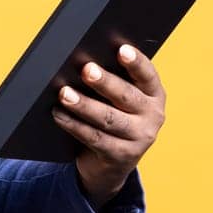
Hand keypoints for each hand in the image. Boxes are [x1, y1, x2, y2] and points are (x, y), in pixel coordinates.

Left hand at [51, 43, 165, 206]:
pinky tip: (59, 114)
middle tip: (86, 69)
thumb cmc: (112, 116)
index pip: (147, 75)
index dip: (136, 62)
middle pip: (126, 96)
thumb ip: (112, 81)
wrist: (112, 163)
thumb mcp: (119, 100)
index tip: (121, 49)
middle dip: (105, 82)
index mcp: (154, 94)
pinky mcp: (121, 156)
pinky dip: (74, 125)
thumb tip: (83, 63)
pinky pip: (95, 139)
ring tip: (64, 93)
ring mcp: (140, 139)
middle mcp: (153, 116)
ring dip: (84, 105)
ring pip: (109, 119)